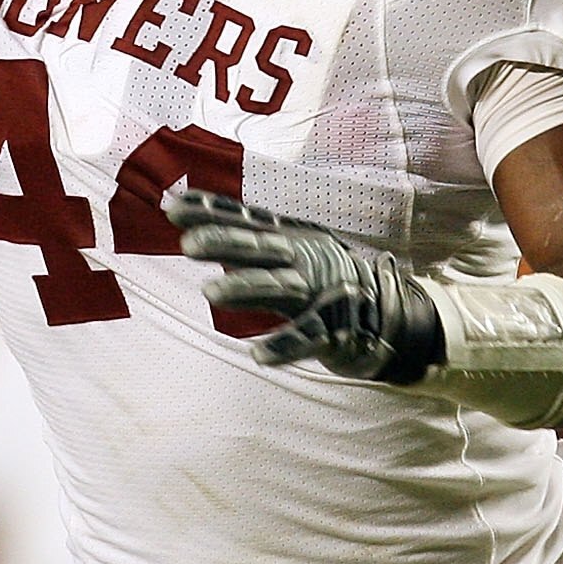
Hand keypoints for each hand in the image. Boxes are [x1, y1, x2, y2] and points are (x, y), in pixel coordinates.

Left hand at [164, 185, 443, 383]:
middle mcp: (305, 260)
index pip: (245, 220)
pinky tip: (258, 355)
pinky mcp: (335, 330)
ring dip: (246, 289)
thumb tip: (193, 225)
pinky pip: (307, 338)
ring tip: (210, 293)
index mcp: (292, 238)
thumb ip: (247, 238)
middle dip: (225, 244)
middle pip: (260, 248)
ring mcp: (320, 294)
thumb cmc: (324, 279)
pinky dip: (285, 346)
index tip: (172, 208)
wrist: (390, 314)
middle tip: (188, 245)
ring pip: (280, 288)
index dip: (210, 212)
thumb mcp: (291, 249)